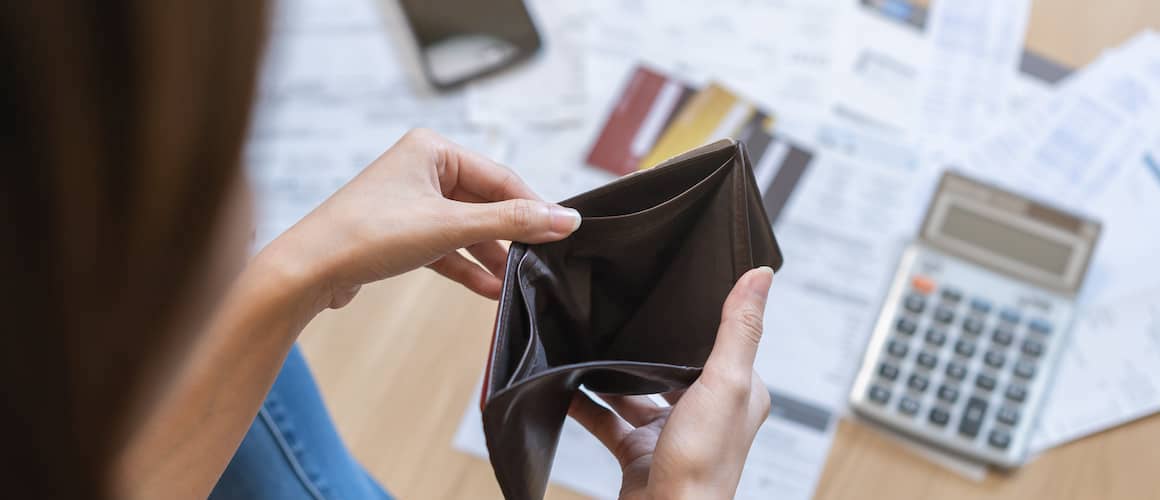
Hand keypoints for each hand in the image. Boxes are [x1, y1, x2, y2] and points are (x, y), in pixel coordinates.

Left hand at [259, 128, 581, 310]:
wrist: (307, 271)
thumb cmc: (366, 234)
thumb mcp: (450, 226)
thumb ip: (511, 222)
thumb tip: (564, 220)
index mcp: (432, 149)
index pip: (500, 177)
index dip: (532, 207)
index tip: (562, 233)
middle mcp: (421, 169)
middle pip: (484, 203)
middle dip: (509, 236)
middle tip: (540, 261)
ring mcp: (409, 202)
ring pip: (466, 228)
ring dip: (489, 256)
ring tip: (516, 282)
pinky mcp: (400, 233)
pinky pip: (446, 247)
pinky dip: (465, 266)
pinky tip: (489, 288)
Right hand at [568, 267, 773, 499]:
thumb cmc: (703, 463)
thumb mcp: (725, 382)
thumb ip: (738, 329)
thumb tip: (761, 275)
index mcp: (738, 394)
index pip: (720, 345)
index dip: (697, 321)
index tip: (672, 289)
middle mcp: (706, 413)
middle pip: (673, 366)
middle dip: (645, 345)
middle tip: (617, 313)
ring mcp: (670, 434)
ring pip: (636, 392)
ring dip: (611, 373)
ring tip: (584, 343)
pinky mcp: (638, 453)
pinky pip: (607, 420)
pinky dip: (585, 403)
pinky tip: (565, 385)